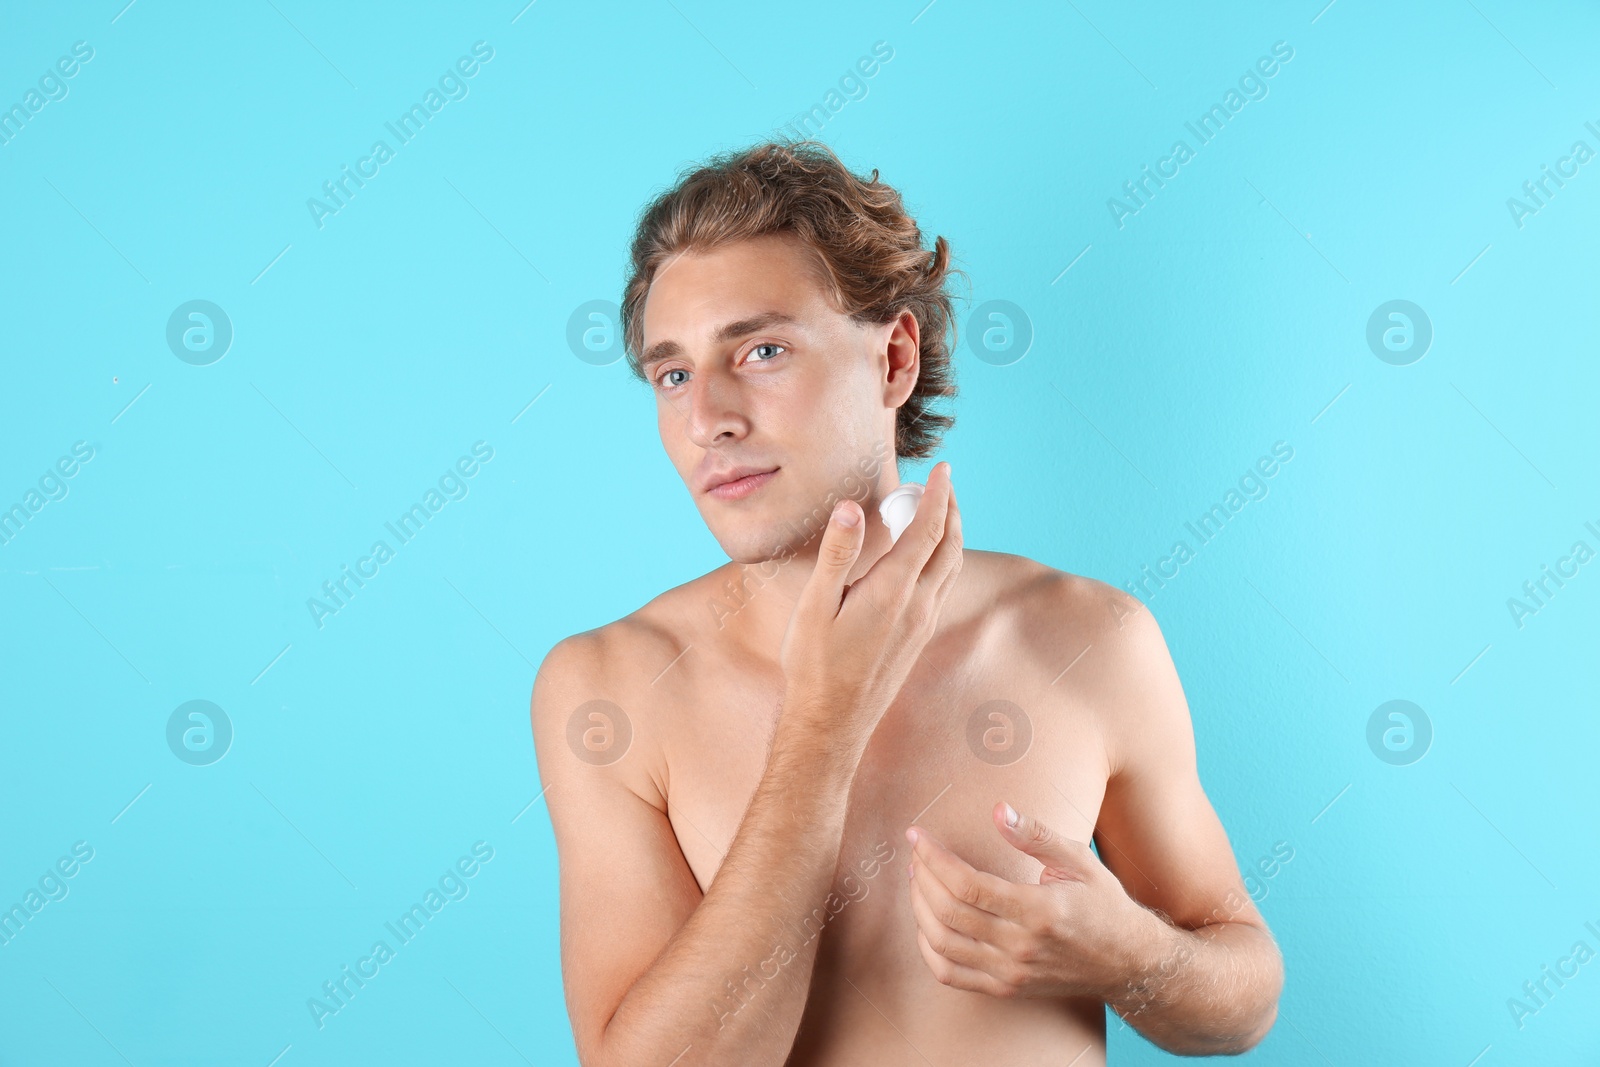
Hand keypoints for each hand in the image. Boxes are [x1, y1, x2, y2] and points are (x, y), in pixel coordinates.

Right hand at [778, 461, 962, 744]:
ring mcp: (921, 625)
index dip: (938, 495)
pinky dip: (941, 560)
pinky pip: (941, 587)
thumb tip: (851, 508)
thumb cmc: (814, 666)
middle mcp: (917, 606)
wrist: (831, 724)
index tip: (944, 469)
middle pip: (950, 546)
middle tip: (943, 484)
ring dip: (950, 535)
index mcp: (893, 591)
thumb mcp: (815, 606)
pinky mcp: (917, 639)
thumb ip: (837, 554)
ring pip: (950, 568)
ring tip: (937, 512)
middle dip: (952, 510)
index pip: (928, 530)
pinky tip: (922, 560)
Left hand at [905, 802, 1169, 1000]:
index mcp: (1039, 910)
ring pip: (943, 944)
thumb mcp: (1079, 860)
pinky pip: (951, 974)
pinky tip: (925, 923)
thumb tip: (998, 809)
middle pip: (950, 912)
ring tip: (917, 880)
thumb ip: (1036, 835)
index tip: (917, 836)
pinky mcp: (1006, 988)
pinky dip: (928, 949)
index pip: (968, 884)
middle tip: (916, 854)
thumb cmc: (1103, 904)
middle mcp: (1022, 946)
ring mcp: (1012, 972)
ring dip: (920, 909)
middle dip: (922, 877)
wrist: (1127, 962)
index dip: (934, 858)